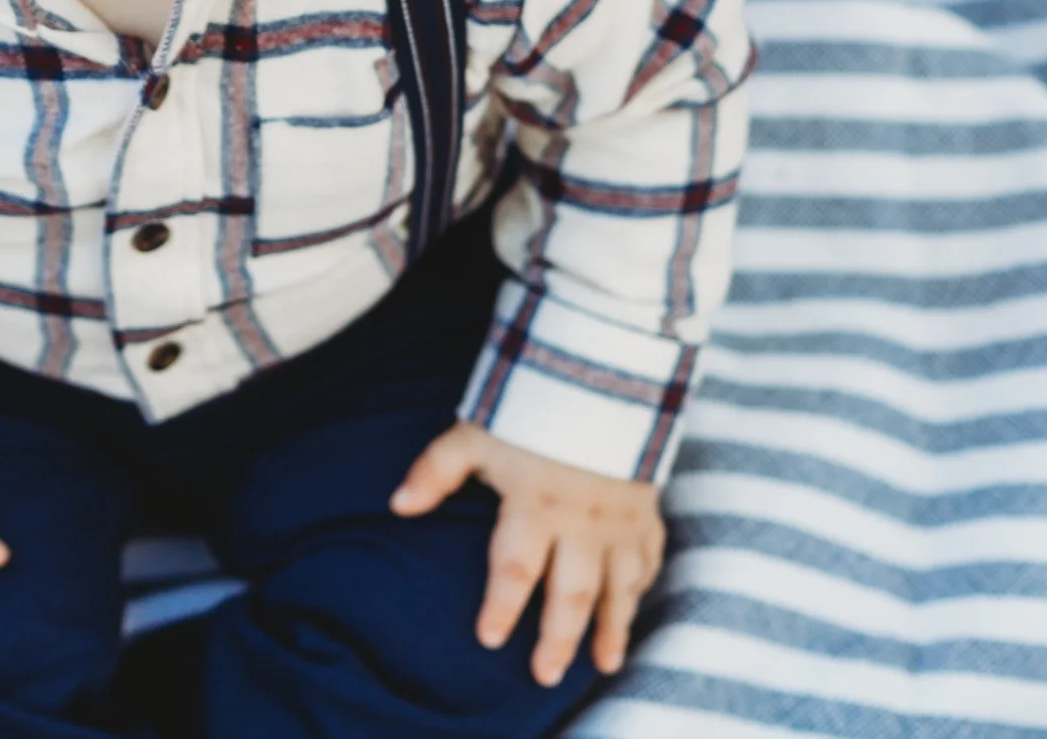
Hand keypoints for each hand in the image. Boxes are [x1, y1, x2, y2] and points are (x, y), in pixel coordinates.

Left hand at [391, 421, 663, 685]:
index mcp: (536, 503)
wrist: (606, 371)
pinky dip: (642, 587)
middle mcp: (582, 520)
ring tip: (604, 664)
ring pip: (619, 586)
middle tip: (545, 675)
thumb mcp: (476, 431)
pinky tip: (632, 609)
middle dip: (559, 638)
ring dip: (613, 627)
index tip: (489, 639)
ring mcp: (621, 519)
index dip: (501, 606)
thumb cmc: (532, 402)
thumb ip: (436, 471)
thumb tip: (397, 506)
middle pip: (572, 592)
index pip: (515, 568)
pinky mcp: (646, 509)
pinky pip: (649, 557)